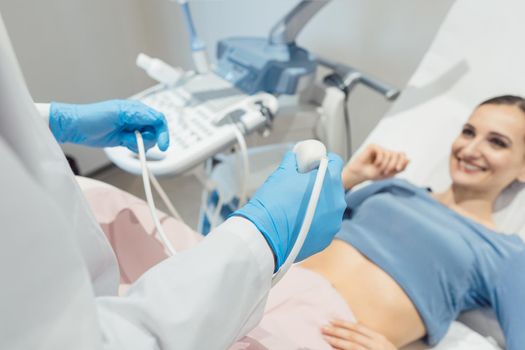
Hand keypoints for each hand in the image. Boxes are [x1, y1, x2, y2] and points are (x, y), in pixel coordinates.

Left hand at [49, 100, 168, 151]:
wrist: (75, 127)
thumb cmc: (92, 116)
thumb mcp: (118, 113)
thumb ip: (139, 115)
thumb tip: (157, 118)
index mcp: (136, 109)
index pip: (158, 120)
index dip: (164, 133)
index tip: (163, 145)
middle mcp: (136, 118)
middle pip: (155, 132)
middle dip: (147, 139)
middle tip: (131, 139)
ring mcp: (132, 129)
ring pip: (148, 141)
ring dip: (138, 144)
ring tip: (123, 140)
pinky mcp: (126, 138)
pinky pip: (138, 146)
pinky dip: (133, 147)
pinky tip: (122, 143)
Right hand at [232, 151, 345, 270]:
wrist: (265, 235)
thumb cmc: (273, 202)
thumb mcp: (282, 172)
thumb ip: (293, 161)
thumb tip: (294, 157)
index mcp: (330, 182)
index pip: (336, 162)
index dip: (323, 161)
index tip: (311, 165)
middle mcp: (338, 203)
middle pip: (333, 186)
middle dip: (321, 183)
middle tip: (302, 185)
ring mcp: (334, 223)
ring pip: (330, 207)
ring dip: (319, 203)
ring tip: (298, 205)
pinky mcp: (326, 239)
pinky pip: (325, 224)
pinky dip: (316, 220)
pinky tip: (299, 220)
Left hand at [322, 320, 396, 349]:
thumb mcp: (383, 344)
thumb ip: (370, 335)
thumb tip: (356, 324)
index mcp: (379, 338)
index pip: (358, 328)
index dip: (344, 323)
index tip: (331, 320)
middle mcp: (376, 345)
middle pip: (353, 336)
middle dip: (336, 331)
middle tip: (323, 327)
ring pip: (352, 346)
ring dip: (337, 341)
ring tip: (326, 338)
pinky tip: (333, 349)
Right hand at [342, 144, 408, 189]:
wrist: (360, 174)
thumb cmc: (373, 174)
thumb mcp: (389, 174)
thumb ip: (399, 168)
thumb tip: (409, 160)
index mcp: (391, 158)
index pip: (402, 155)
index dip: (402, 161)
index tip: (398, 169)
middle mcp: (386, 152)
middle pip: (397, 154)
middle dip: (393, 164)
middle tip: (386, 172)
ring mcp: (380, 148)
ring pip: (389, 154)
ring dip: (385, 164)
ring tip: (379, 170)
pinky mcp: (373, 146)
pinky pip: (381, 152)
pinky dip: (379, 160)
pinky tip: (375, 164)